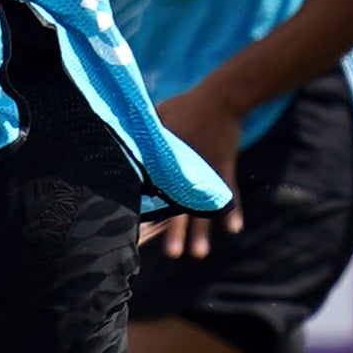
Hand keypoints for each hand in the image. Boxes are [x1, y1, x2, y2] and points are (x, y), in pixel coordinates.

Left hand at [149, 94, 245, 257]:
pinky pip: (230, 193)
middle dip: (174, 232)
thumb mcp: (158, 114)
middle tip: (171, 254)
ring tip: (197, 254)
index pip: (153, 191)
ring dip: (201, 232)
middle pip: (177, 206)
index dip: (147, 212)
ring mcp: (206, 171)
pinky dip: (233, 211)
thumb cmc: (187, 105)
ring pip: (202, 208)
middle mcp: (184, 170)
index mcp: (166, 159)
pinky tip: (234, 229)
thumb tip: (119, 133)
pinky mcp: (223, 168)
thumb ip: (142, 129)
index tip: (140, 234)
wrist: (221, 98)